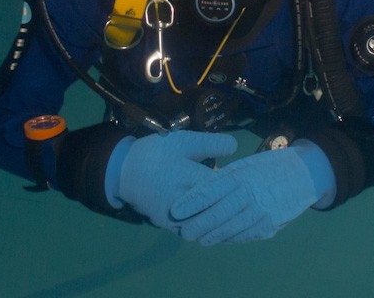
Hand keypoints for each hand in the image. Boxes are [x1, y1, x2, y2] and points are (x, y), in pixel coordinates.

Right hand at [106, 131, 236, 231]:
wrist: (125, 173)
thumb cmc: (157, 153)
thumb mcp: (183, 140)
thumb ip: (211, 144)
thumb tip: (235, 147)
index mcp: (189, 178)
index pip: (223, 188)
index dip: (238, 185)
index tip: (249, 180)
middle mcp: (184, 203)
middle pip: (218, 211)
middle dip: (234, 205)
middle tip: (249, 198)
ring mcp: (177, 219)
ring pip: (209, 227)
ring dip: (224, 221)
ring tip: (239, 212)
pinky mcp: (171, 228)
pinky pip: (197, 233)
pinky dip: (210, 229)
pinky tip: (221, 222)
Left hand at [171, 141, 334, 244]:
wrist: (305, 174)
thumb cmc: (270, 166)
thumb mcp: (247, 164)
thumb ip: (226, 178)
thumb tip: (200, 191)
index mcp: (242, 175)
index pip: (211, 190)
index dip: (191, 202)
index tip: (176, 211)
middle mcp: (250, 195)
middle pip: (218, 214)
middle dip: (198, 225)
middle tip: (184, 232)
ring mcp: (261, 213)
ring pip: (230, 229)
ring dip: (212, 235)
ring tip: (199, 238)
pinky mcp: (269, 227)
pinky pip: (244, 236)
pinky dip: (230, 238)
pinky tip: (220, 238)